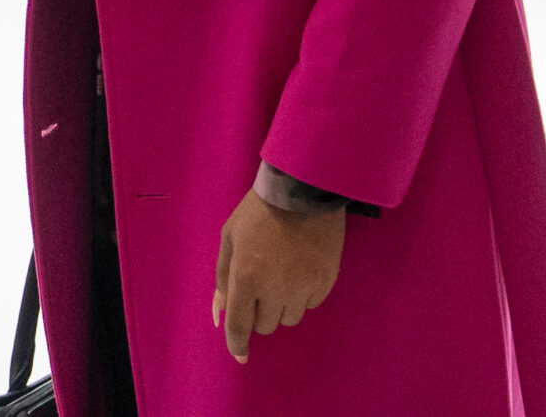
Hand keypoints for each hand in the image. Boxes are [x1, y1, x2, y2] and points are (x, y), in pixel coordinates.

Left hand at [211, 183, 343, 362]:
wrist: (302, 190)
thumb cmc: (258, 212)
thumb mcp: (229, 237)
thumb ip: (222, 277)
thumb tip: (220, 312)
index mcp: (246, 278)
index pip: (240, 325)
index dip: (238, 344)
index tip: (240, 355)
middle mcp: (275, 290)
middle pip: (266, 325)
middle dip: (259, 312)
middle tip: (260, 287)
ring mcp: (303, 288)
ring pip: (290, 318)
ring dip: (281, 305)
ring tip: (281, 274)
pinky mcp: (326, 283)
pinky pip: (310, 304)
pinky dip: (302, 295)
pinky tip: (299, 270)